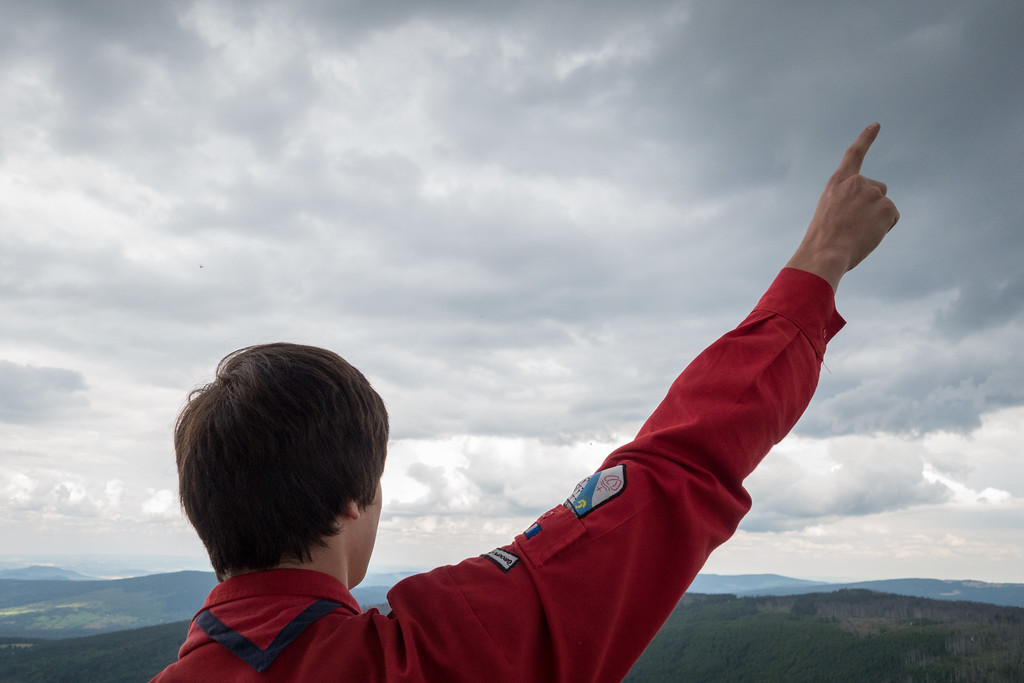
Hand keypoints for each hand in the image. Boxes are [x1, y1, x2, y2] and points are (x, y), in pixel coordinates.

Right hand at [785, 123, 899, 290]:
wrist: (825, 253)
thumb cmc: (824, 240)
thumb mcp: (829, 212)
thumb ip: (849, 201)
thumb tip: (875, 209)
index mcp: (838, 182)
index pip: (854, 154)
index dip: (866, 139)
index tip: (876, 125)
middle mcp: (857, 183)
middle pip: (878, 190)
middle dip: (873, 205)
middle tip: (854, 225)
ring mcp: (873, 193)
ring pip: (885, 206)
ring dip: (877, 220)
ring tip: (857, 233)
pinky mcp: (886, 207)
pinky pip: (892, 218)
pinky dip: (884, 228)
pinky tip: (867, 235)